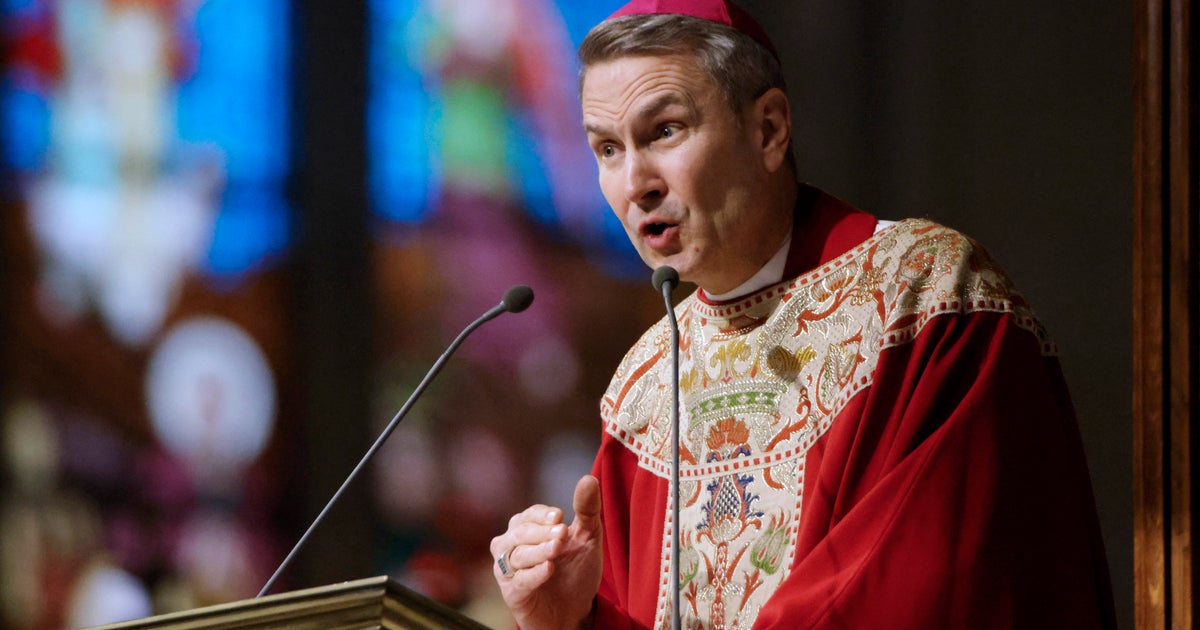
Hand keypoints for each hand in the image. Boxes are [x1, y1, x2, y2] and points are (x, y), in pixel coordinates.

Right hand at [490, 475, 603, 629]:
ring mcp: (510, 570)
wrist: (575, 611)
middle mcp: (512, 546)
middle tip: (562, 534)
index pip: (529, 515)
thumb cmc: (575, 570)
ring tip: (557, 548)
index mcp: (527, 529)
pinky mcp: (513, 593)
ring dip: (538, 550)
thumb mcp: (587, 538)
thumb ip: (587, 510)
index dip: (542, 514)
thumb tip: (588, 479)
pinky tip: (549, 569)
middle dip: (541, 532)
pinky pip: (519, 581)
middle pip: (520, 532)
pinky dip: (533, 574)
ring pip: (517, 555)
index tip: (560, 516)